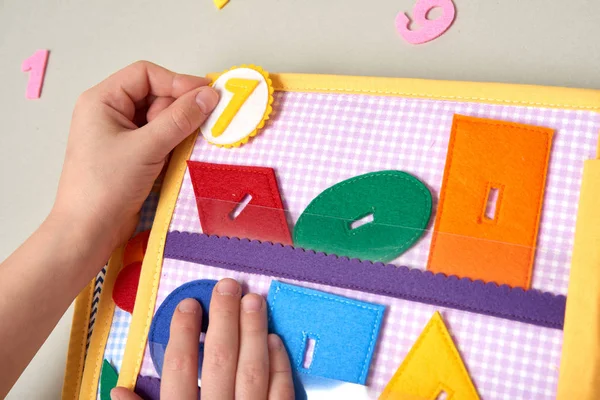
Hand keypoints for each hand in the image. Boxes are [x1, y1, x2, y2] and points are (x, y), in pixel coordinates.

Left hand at [49, 61, 218, 268]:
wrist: (89, 231)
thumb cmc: (106, 186)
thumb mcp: (147, 147)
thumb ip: (180, 119)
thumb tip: (209, 96)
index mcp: (102, 100)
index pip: (146, 75)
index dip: (177, 82)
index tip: (206, 97)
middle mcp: (110, 112)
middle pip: (155, 95)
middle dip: (177, 110)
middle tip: (196, 128)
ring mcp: (122, 135)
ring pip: (161, 119)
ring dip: (178, 129)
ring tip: (185, 146)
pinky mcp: (132, 155)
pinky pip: (160, 139)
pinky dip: (174, 144)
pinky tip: (180, 157)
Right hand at [111, 279, 294, 399]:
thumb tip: (120, 390)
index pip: (179, 370)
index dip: (183, 334)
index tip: (189, 305)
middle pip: (219, 361)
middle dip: (224, 320)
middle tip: (228, 287)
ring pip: (252, 370)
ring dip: (253, 332)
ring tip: (254, 300)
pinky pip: (279, 394)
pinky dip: (278, 366)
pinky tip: (274, 341)